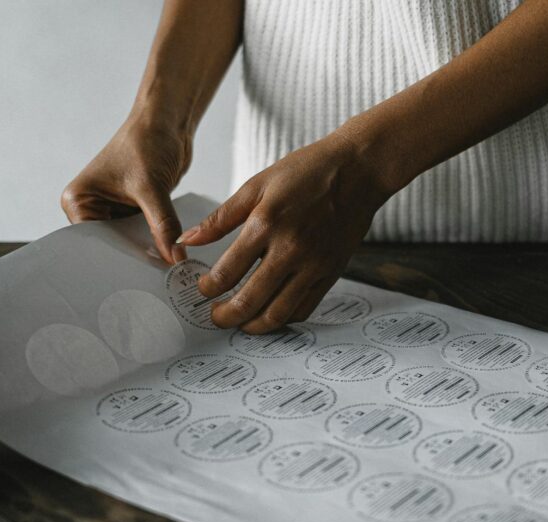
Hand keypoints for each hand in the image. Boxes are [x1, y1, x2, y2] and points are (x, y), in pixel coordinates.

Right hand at [61, 109, 191, 263]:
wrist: (167, 121)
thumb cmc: (147, 140)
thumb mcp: (152, 187)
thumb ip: (163, 225)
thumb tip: (174, 257)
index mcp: (78, 200)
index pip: (93, 243)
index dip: (115, 259)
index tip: (135, 277)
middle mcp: (91, 207)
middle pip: (111, 246)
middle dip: (132, 258)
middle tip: (153, 278)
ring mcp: (113, 210)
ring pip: (130, 243)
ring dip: (147, 251)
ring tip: (163, 270)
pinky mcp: (134, 211)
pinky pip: (145, 235)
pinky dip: (157, 242)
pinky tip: (169, 255)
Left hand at [176, 134, 391, 333]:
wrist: (359, 170)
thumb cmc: (308, 171)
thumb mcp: (257, 185)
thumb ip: (221, 218)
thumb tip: (188, 240)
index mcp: (266, 223)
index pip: (227, 272)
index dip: (209, 288)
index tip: (203, 289)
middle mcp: (290, 249)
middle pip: (249, 301)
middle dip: (225, 316)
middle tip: (216, 316)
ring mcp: (314, 265)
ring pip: (278, 313)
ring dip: (253, 326)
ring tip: (241, 322)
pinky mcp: (331, 273)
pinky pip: (304, 308)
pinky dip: (283, 318)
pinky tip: (270, 313)